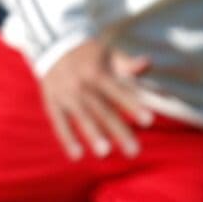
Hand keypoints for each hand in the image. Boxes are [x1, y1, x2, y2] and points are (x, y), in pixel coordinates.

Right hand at [39, 37, 153, 160]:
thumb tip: (148, 63)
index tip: (149, 121)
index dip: (133, 105)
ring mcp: (66, 94)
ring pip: (82, 117)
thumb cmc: (90, 55)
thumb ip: (128, 63)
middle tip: (134, 152)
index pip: (118, 91)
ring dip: (93, 135)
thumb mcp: (109, 54)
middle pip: (103, 110)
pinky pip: (59, 123)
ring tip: (105, 153)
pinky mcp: (52, 102)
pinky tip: (77, 156)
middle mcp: (82, 84)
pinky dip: (67, 139)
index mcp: (98, 71)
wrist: (53, 45)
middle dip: (119, 131)